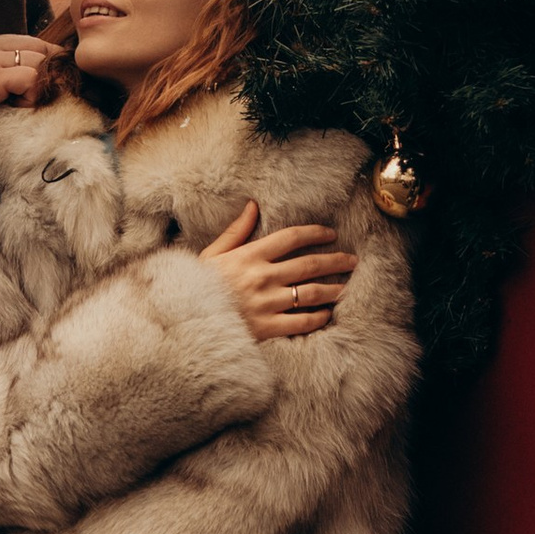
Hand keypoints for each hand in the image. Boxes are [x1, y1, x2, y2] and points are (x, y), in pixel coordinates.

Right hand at [0, 33, 57, 122]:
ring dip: (37, 84)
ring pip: (36, 60)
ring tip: (20, 102)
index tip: (51, 72)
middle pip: (35, 46)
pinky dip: (31, 93)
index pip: (21, 41)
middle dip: (48, 67)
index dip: (41, 55)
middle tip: (47, 89)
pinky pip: (29, 77)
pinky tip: (16, 105)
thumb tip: (19, 83)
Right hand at [201, 203, 355, 339]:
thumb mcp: (212, 254)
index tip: (331, 234)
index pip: (291, 238)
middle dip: (335, 261)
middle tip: (352, 260)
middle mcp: (261, 277)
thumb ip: (236, 231)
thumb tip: (252, 206)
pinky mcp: (267, 328)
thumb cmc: (196, 286)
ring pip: (310, 293)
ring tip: (346, 287)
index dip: (315, 233)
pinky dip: (318, 318)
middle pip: (308, 265)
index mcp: (249, 256)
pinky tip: (327, 314)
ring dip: (333, 289)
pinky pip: (301, 322)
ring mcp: (266, 303)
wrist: (182, 320)